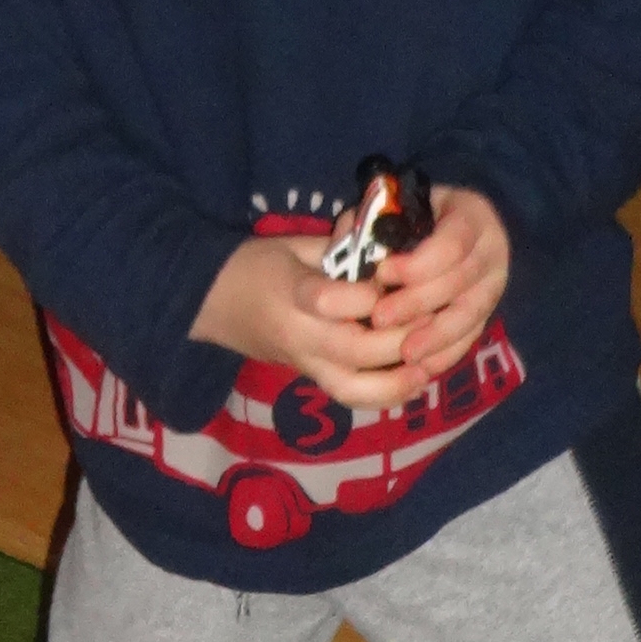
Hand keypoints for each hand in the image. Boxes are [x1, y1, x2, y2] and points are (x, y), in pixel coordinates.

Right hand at [190, 233, 426, 412]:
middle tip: (432, 321)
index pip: (329, 301)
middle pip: (354, 351)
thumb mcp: (294, 245)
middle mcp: (299, 336)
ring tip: (428, 367)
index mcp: (290, 293)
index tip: (391, 281)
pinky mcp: (309, 377)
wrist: (208, 302)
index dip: (366, 295)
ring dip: (395, 382)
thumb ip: (341, 249)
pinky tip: (415, 381)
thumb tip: (390, 246)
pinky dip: (384, 395)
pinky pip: (349, 395)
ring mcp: (304, 363)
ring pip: (352, 388)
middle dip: (398, 340)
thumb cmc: (253, 265)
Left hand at [363, 186, 509, 389]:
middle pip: (461, 280)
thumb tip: (351, 255)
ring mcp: (494, 282)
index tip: (382, 273)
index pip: (452, 242)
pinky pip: (472, 336)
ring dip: (436, 336)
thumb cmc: (408, 217)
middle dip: (419, 302)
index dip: (418, 263)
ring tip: (405, 353)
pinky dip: (448, 353)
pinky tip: (423, 366)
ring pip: (470, 313)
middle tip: (379, 319)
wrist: (440, 229)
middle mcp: (492, 247)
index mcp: (471, 212)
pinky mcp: (488, 311)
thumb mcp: (390, 207)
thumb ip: (370, 224)